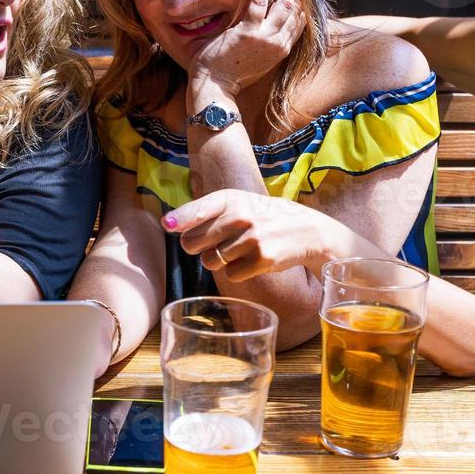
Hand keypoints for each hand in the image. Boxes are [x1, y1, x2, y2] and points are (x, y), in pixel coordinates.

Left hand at [163, 189, 332, 281]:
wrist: (306, 230)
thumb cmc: (262, 217)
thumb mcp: (238, 204)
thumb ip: (205, 212)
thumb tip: (169, 224)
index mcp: (231, 199)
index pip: (199, 208)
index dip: (181, 219)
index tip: (167, 225)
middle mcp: (240, 216)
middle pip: (193, 243)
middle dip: (197, 248)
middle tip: (216, 243)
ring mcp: (251, 237)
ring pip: (210, 262)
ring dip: (219, 261)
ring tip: (240, 249)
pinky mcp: (262, 258)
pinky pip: (231, 275)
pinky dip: (237, 272)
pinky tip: (251, 260)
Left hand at [188, 0, 304, 100]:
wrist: (216, 89)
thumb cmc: (230, 76)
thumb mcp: (257, 62)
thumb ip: (265, 45)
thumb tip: (263, 26)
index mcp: (281, 51)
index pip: (299, 23)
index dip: (296, 6)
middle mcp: (278, 44)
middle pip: (295, 11)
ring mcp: (265, 38)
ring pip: (283, 4)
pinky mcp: (249, 32)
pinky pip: (259, 2)